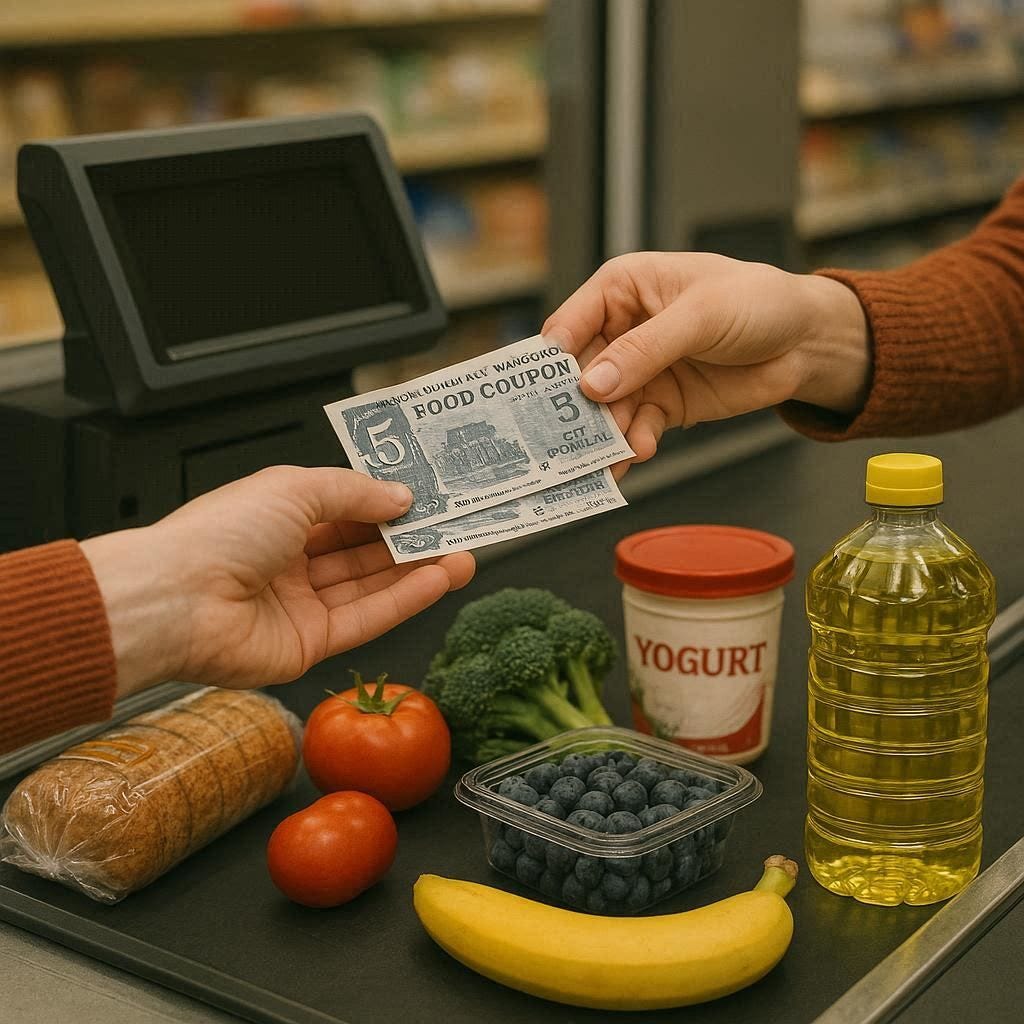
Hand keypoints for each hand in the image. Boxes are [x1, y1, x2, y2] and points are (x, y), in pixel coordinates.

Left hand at [81, 467, 475, 696]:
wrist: (178, 601)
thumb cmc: (219, 535)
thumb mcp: (296, 489)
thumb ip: (355, 492)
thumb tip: (401, 497)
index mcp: (277, 518)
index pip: (345, 509)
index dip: (388, 504)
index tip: (431, 498)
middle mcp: (288, 562)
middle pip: (363, 550)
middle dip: (412, 539)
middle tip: (458, 528)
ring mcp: (299, 605)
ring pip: (370, 585)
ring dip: (419, 570)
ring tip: (464, 553)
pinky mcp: (309, 645)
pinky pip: (366, 619)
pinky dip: (404, 600)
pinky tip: (438, 580)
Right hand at [543, 252, 869, 468]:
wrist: (806, 342)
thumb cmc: (757, 302)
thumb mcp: (700, 315)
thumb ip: (645, 349)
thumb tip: (594, 384)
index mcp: (622, 290)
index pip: (570, 324)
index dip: (551, 360)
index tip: (536, 395)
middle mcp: (622, 331)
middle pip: (580, 375)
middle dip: (571, 409)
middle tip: (558, 441)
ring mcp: (640, 372)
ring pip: (605, 409)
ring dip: (602, 435)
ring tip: (601, 458)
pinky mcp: (662, 404)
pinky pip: (635, 429)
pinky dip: (633, 445)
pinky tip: (637, 454)